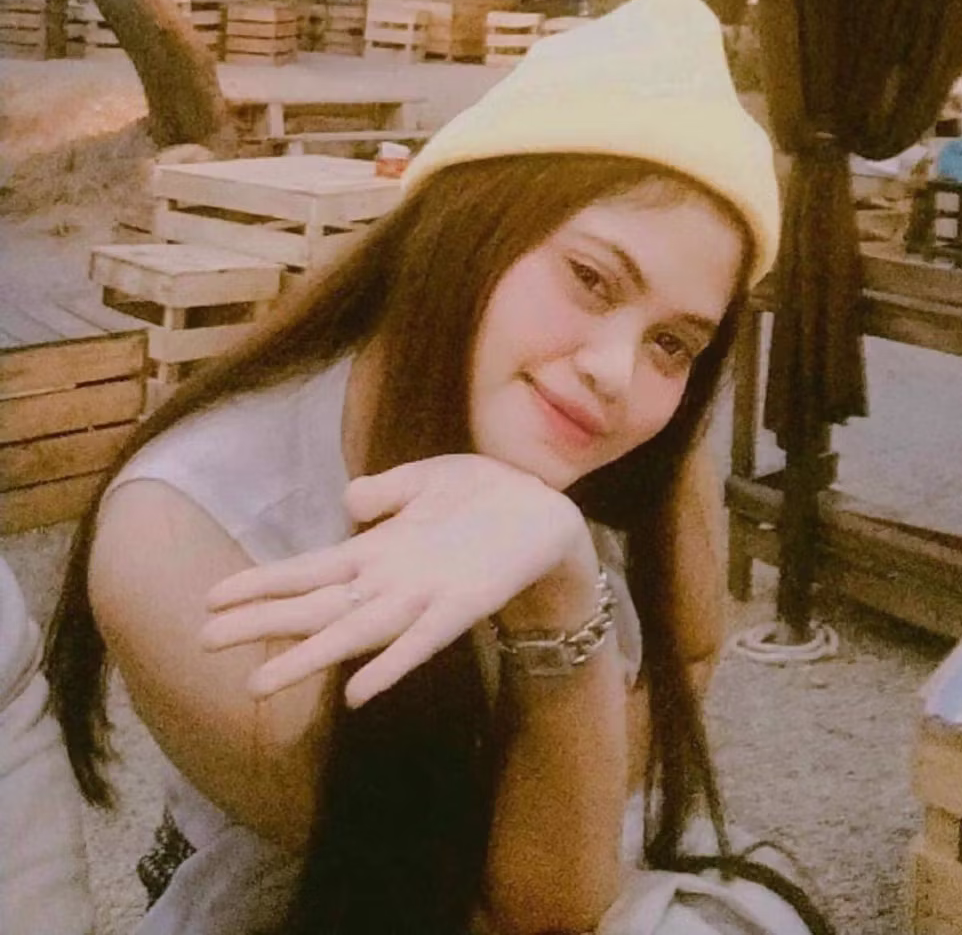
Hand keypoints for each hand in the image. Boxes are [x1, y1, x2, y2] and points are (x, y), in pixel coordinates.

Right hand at [200, 455, 589, 706]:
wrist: (546, 515)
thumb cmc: (485, 497)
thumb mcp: (428, 479)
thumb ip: (387, 491)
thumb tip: (347, 501)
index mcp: (377, 552)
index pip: (307, 571)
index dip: (261, 585)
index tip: (211, 597)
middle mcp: (389, 582)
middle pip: (314, 608)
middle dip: (260, 624)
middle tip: (205, 643)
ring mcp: (421, 599)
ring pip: (352, 634)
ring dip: (308, 659)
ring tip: (258, 682)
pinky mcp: (460, 609)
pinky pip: (420, 644)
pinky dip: (390, 667)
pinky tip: (358, 692)